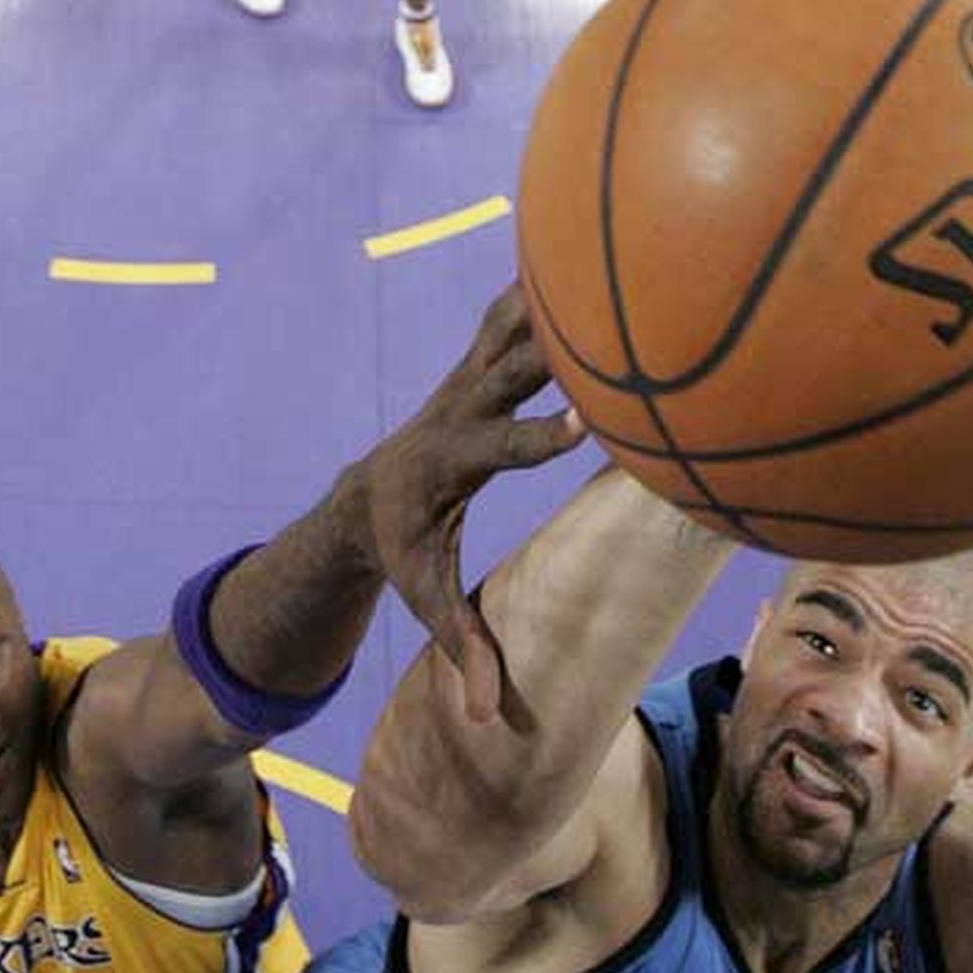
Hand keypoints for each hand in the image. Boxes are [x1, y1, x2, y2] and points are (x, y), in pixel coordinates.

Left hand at [357, 282, 585, 722]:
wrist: (361, 494)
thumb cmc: (400, 548)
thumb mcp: (425, 597)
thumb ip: (460, 651)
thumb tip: (486, 723)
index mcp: (447, 467)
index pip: (496, 449)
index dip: (535, 438)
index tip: (580, 424)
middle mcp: (453, 413)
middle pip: (505, 373)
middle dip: (552, 349)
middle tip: (611, 324)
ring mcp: (461, 384)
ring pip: (505, 330)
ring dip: (548, 300)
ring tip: (604, 258)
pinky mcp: (471, 369)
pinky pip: (508, 319)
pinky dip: (540, 287)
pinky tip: (580, 250)